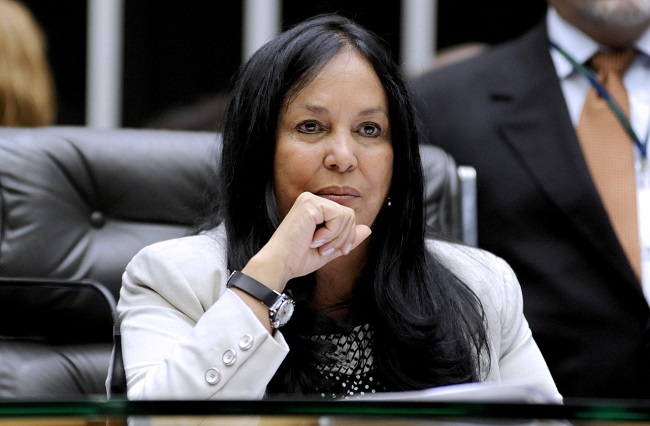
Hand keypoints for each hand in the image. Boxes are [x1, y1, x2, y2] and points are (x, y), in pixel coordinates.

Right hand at [243, 192, 370, 290]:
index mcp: (315, 209)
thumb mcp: (329, 249)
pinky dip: (331, 233)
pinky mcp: (310, 204)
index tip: (329, 251)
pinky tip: (314, 239)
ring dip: (336, 237)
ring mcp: (310, 200)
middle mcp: (312, 200)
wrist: (280, 264)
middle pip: (350, 215)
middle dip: (343, 238)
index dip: (346, 237)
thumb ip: (346, 238)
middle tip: (324, 250)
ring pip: (347, 215)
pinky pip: (338, 216)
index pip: (347, 216)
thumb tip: (367, 229)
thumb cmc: (297, 258)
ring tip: (318, 245)